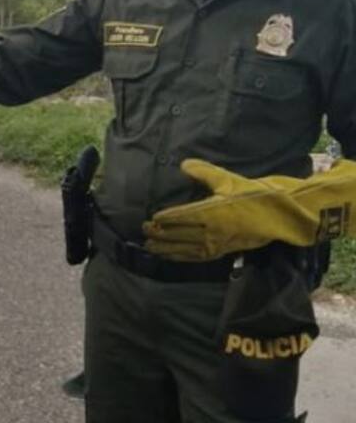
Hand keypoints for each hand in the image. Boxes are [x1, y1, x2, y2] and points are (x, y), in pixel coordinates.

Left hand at [143, 159, 355, 261]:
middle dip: (160, 234)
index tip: (152, 218)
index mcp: (213, 212)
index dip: (166, 219)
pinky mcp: (222, 250)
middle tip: (144, 231)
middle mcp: (213, 230)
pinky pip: (197, 257)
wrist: (278, 214)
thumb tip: (183, 164)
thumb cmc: (252, 194)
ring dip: (166, 248)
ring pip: (186, 248)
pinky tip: (169, 256)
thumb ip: (204, 172)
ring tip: (149, 247)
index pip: (183, 217)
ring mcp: (217, 243)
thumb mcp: (227, 180)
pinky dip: (181, 257)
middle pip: (180, 234)